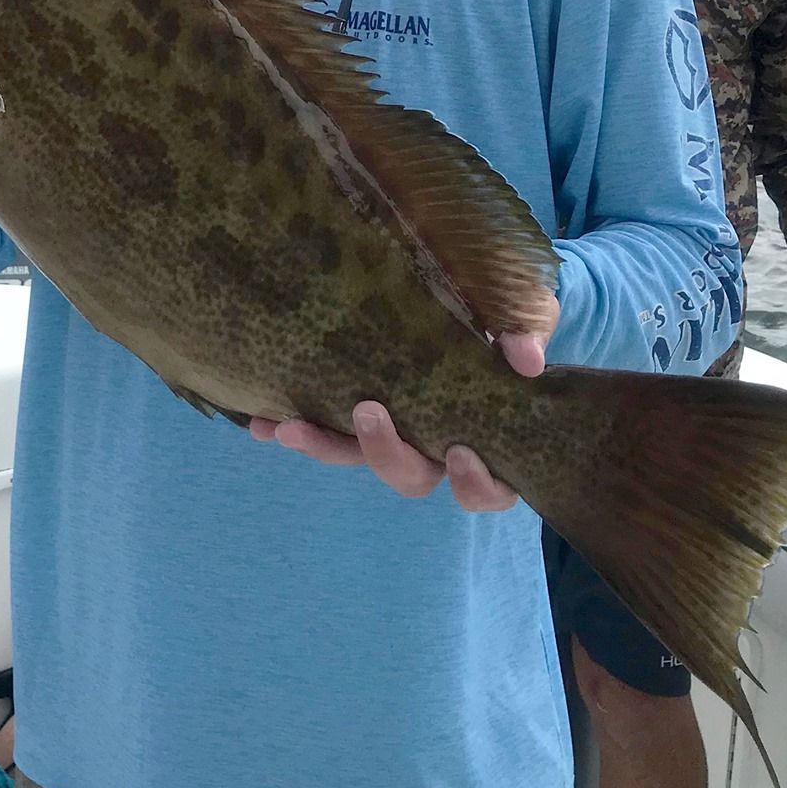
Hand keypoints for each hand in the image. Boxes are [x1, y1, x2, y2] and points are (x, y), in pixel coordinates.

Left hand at [249, 327, 553, 512]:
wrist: (474, 299)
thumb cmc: (509, 320)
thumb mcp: (526, 318)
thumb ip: (528, 334)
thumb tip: (525, 359)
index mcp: (484, 442)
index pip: (487, 488)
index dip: (476, 483)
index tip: (458, 451)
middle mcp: (433, 449)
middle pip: (411, 477)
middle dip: (384, 452)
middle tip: (366, 411)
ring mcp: (393, 432)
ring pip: (358, 459)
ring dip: (322, 446)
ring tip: (285, 427)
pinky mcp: (356, 413)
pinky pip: (323, 431)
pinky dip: (294, 428)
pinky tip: (258, 420)